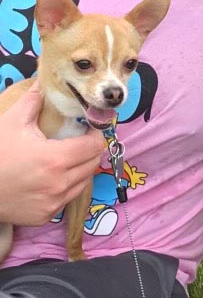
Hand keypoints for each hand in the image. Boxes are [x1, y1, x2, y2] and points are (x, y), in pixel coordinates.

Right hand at [0, 82, 103, 225]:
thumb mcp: (13, 123)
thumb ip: (34, 101)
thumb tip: (43, 81)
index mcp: (56, 159)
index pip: (94, 147)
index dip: (95, 135)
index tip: (88, 128)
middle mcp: (60, 184)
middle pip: (93, 164)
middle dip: (90, 150)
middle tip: (80, 140)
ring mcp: (54, 203)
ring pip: (83, 182)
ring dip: (81, 168)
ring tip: (68, 157)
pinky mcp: (45, 216)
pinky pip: (68, 198)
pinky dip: (68, 186)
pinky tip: (54, 176)